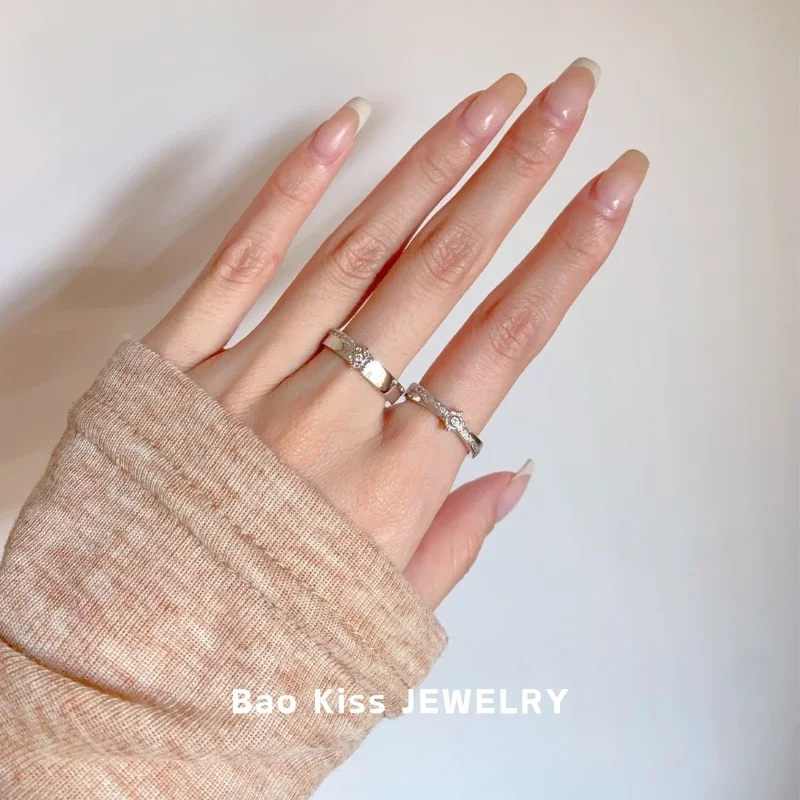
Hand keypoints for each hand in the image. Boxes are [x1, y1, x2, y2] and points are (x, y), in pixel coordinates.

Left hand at [143, 61, 647, 607]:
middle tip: (567, 102)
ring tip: (489, 104)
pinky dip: (293, 189)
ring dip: (432, 166)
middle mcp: (328, 419)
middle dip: (518, 175)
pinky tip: (345, 130)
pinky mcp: (177, 368)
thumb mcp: (384, 618)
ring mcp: (250, 384)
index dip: (569, 257)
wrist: (123, 682)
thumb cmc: (256, 658)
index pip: (505, 343)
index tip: (612, 190)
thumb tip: (513, 474)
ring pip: (358, 250)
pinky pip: (241, 262)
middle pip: (443, 271)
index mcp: (391, 484)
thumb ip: (455, 540)